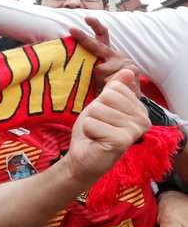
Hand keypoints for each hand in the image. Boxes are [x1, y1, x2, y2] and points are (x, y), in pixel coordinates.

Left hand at [66, 69, 150, 185]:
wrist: (83, 157)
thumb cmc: (93, 131)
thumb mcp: (102, 104)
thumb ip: (115, 88)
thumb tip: (128, 70)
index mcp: (140, 109)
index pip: (116, 87)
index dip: (102, 100)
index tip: (104, 116)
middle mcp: (143, 119)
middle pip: (107, 96)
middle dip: (95, 111)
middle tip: (99, 126)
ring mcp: (134, 131)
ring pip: (98, 109)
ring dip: (91, 122)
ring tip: (98, 133)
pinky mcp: (122, 141)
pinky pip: (93, 123)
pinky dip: (88, 131)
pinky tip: (96, 141)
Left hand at [70, 16, 140, 95]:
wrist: (133, 101)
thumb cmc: (112, 89)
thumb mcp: (100, 78)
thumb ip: (92, 70)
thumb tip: (76, 64)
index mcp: (108, 54)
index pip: (102, 36)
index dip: (95, 26)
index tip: (86, 18)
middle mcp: (117, 55)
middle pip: (98, 46)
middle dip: (83, 37)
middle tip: (71, 28)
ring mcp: (125, 63)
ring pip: (100, 71)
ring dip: (99, 83)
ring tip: (107, 90)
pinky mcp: (132, 72)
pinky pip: (110, 80)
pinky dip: (108, 88)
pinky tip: (116, 91)